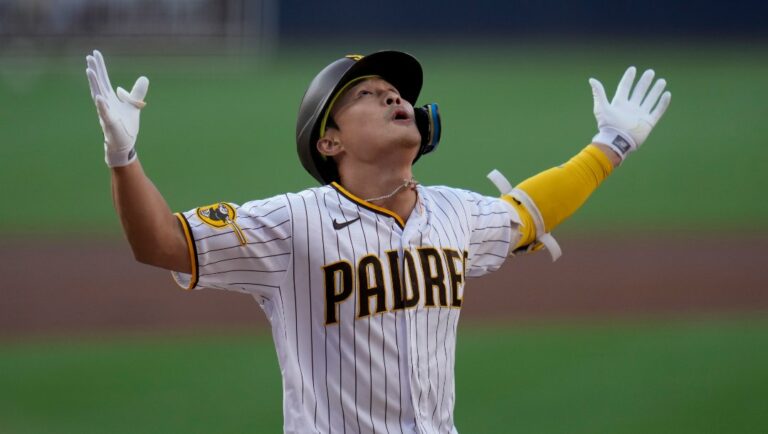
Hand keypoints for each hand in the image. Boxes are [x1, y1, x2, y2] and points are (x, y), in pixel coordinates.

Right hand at [85, 50, 148, 166]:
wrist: (124, 144)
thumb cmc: (126, 125)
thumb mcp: (134, 106)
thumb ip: (137, 92)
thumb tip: (144, 77)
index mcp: (110, 98)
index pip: (104, 79)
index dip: (100, 67)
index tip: (95, 53)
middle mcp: (105, 103)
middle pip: (99, 84)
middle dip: (95, 70)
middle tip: (89, 56)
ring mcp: (106, 112)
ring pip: (98, 95)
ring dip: (94, 83)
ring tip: (89, 71)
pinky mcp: (110, 123)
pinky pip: (105, 113)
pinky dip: (102, 105)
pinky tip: (99, 97)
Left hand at [589, 66, 670, 160]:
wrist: (617, 142)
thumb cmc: (608, 126)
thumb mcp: (601, 108)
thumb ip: (598, 94)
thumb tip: (592, 80)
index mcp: (619, 104)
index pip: (624, 87)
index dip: (628, 78)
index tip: (632, 69)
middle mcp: (630, 108)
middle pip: (639, 92)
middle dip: (644, 82)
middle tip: (650, 72)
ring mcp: (640, 115)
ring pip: (650, 99)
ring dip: (655, 90)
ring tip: (661, 81)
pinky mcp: (648, 123)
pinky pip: (657, 111)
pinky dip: (662, 103)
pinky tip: (667, 94)